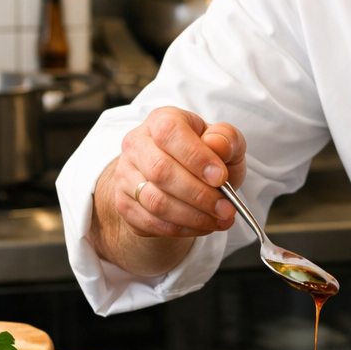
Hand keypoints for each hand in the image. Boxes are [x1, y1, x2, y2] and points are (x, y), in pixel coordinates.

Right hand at [89, 108, 245, 275]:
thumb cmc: (205, 155)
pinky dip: (182, 229)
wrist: (181, 178)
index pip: (170, 133)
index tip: (221, 177)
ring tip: (220, 220)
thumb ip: (226, 139)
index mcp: (161, 120)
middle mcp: (136, 144)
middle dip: (199, 194)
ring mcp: (125, 175)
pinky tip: (203, 226)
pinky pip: (152, 222)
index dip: (196, 157)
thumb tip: (217, 145)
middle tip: (226, 208)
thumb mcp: (225, 142)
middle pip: (160, 171)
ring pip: (155, 201)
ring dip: (193, 216)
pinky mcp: (124, 204)